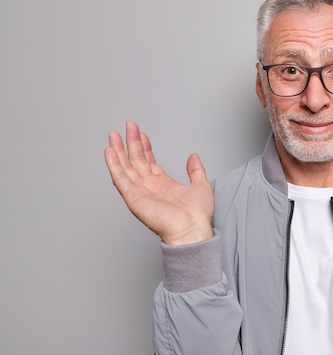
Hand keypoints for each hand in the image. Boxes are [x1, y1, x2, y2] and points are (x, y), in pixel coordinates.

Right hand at [104, 121, 214, 244]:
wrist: (192, 229)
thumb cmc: (197, 215)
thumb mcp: (201, 185)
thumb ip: (196, 170)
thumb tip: (194, 157)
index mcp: (163, 185)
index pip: (149, 162)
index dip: (145, 147)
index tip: (141, 134)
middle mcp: (150, 187)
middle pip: (136, 161)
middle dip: (131, 143)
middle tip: (128, 125)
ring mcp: (140, 192)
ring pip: (125, 167)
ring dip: (119, 151)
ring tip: (114, 135)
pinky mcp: (134, 198)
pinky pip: (121, 179)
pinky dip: (114, 165)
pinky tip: (109, 152)